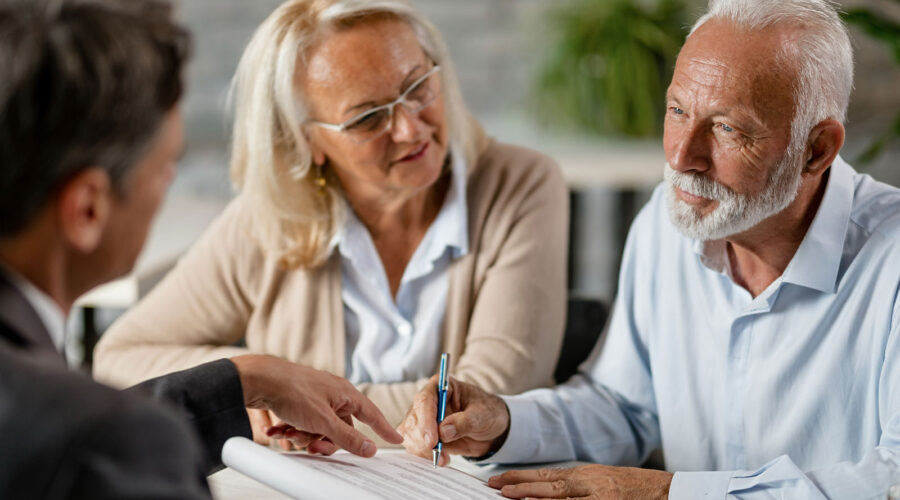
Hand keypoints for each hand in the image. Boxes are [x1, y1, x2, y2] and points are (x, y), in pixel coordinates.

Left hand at [231, 355, 402, 456]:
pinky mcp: (298, 402)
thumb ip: (347, 437)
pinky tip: (278, 430)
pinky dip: (291, 430)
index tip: (396, 439)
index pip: (371, 414)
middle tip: (313, 445)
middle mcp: (333, 394)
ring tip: (290, 432)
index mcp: (345, 394)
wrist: (259, 380)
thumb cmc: (292, 391)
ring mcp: (315, 398)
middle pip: (341, 428)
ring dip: (304, 436)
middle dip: (324, 440)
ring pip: (319, 429)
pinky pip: (302, 424)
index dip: (384, 429)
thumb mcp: (323, 421)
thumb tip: (370, 448)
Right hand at [398, 375, 509, 465]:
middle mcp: (428, 401)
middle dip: (423, 439)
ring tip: (443, 458)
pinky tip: (441, 459)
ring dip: (423, 450)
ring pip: (410, 434)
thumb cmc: (487, 413)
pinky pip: (414, 446)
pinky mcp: (423, 435)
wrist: (491, 430)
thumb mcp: (482, 415)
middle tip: (438, 453)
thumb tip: (444, 431)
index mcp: (441, 386)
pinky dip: (424, 456)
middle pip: (413, 419)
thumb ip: (464, 421)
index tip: (432, 440)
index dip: (426, 420)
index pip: (425, 400)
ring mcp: (423, 419)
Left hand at [488, 464, 672, 498]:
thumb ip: (577, 486)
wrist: (670, 492)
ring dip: (535, 499)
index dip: (522, 478)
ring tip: (509, 498)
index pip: (548, 475)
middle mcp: (592, 484)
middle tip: (495, 487)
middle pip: (550, 484)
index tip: (498, 481)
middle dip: (520, 486)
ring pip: (562, 498)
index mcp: (588, 475)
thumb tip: (546, 490)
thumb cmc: (636, 489)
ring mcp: (601, 499)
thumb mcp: (603, 481)